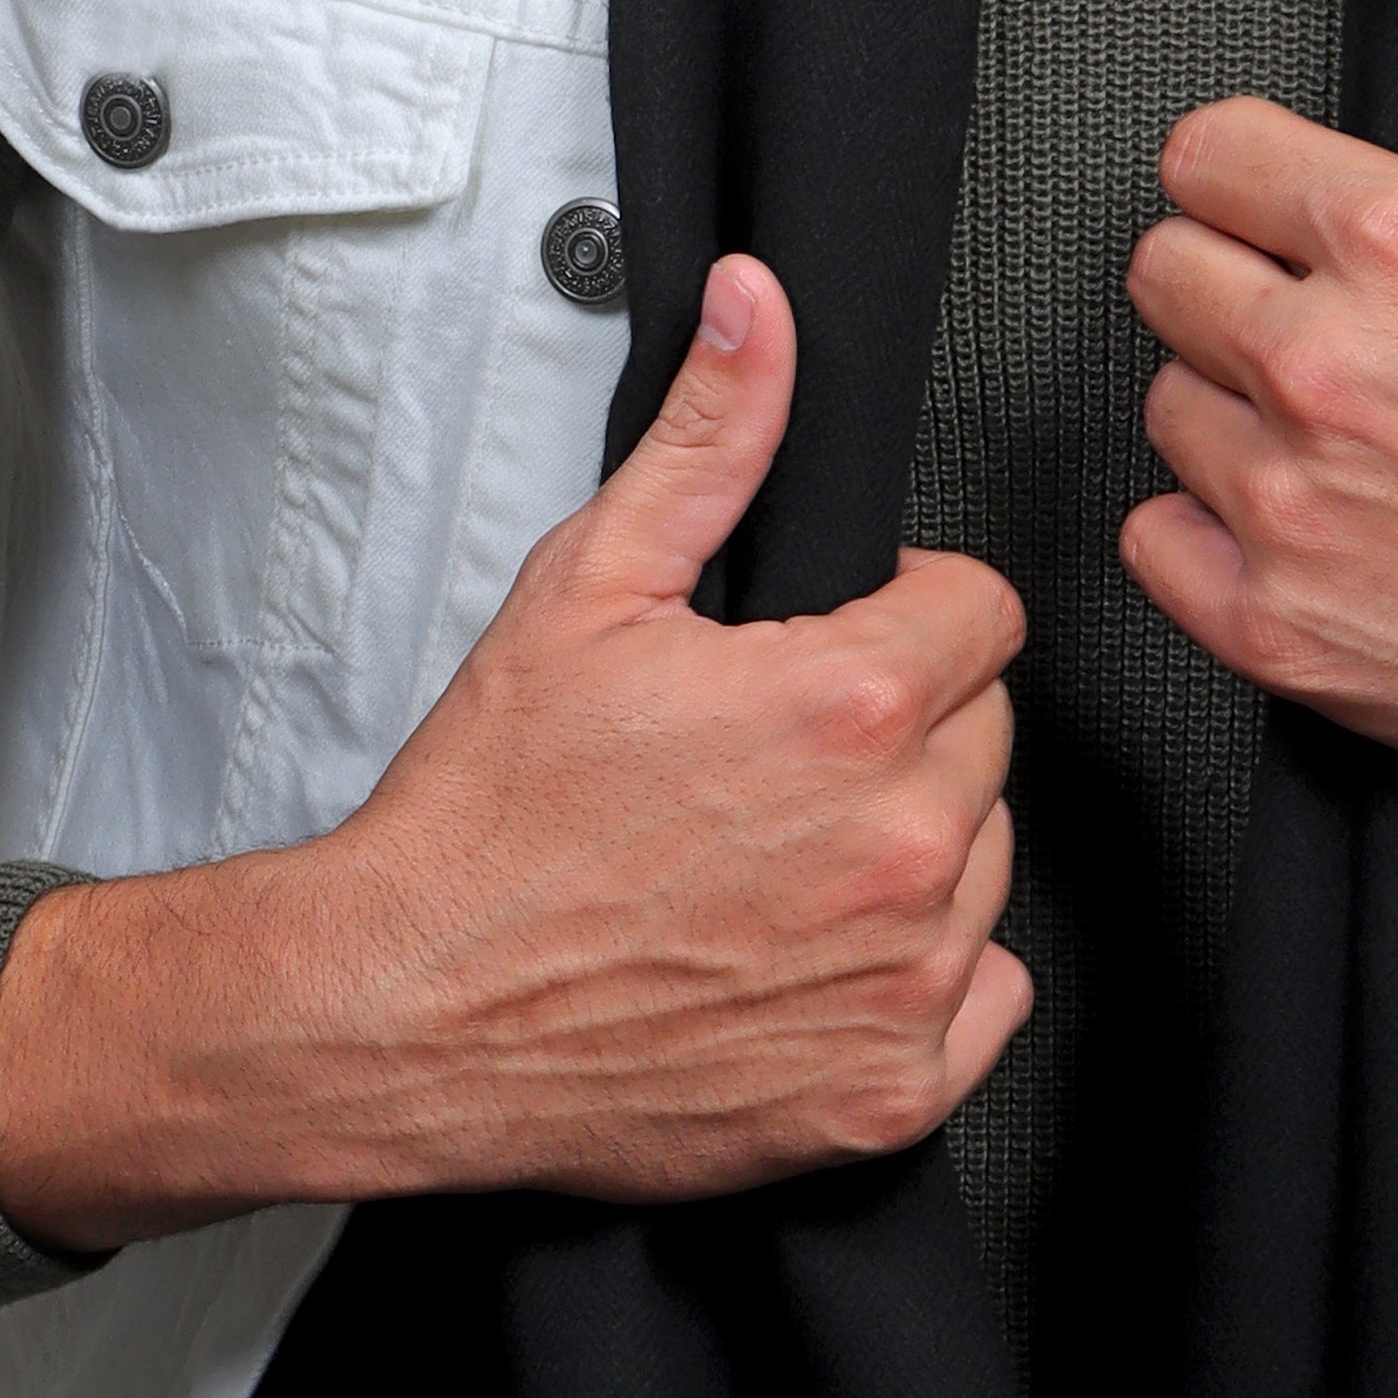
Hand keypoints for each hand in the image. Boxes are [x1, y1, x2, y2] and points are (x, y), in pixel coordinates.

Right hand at [0, 262, 1030, 1249]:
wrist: (409, 1009)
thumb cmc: (489, 816)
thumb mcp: (590, 587)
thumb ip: (710, 437)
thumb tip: (760, 311)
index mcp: (849, 706)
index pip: (983, 614)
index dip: (904, 617)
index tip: (832, 650)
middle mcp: (901, 841)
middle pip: (986, 733)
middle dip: (902, 728)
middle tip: (778, 757)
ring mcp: (902, 972)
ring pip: (987, 859)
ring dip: (911, 849)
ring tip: (777, 856)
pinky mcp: (888, 1086)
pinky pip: (988, 998)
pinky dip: (921, 978)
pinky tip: (813, 953)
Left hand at [1123, 0, 1397, 957]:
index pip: (1205, 153)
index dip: (1255, 177)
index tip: (1298, 213)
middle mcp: (1327, 366)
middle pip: (1167, 274)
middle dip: (1242, 284)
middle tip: (1343, 326)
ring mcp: (1294, 504)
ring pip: (1165, 407)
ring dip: (1236, 412)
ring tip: (1353, 431)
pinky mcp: (1281, 627)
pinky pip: (1153, 541)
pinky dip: (1214, 537)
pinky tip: (1317, 522)